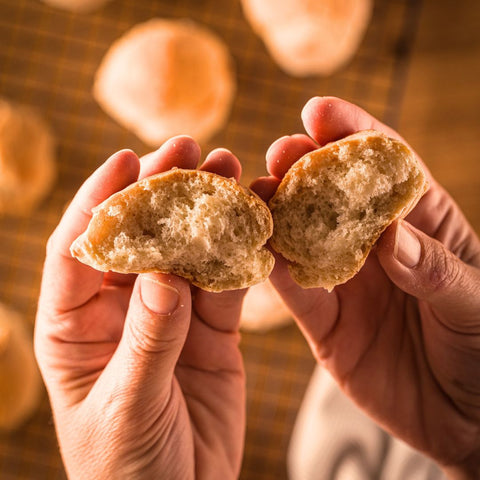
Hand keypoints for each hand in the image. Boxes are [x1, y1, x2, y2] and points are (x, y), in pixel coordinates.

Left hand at [35, 137, 245, 479]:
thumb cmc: (130, 469)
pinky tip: (256, 223)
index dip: (101, 201)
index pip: (80, 250)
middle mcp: (121, 310)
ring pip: (188, 252)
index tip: (128, 160)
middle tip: (189, 149)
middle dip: (160, 191)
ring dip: (207, 213)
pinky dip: (241, 255)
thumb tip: (165, 276)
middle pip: (139, 237)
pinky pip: (226, 283)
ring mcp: (169, 315)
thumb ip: (148, 340)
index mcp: (74, 326)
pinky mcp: (209, 329)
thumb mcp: (128, 407)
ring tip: (229, 170)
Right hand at [252, 97, 479, 478]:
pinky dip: (273, 271)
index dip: (354, 134)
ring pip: (304, 239)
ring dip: (278, 215)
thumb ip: (435, 270)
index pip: (388, 169)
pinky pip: (294, 291)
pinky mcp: (324, 321)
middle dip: (306, 167)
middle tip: (281, 151)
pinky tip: (255, 251)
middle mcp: (376, 246)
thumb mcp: (476, 306)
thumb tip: (390, 238)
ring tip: (255, 194)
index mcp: (422, 225)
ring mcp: (346, 281)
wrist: (465, 420)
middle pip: (335, 196)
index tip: (320, 110)